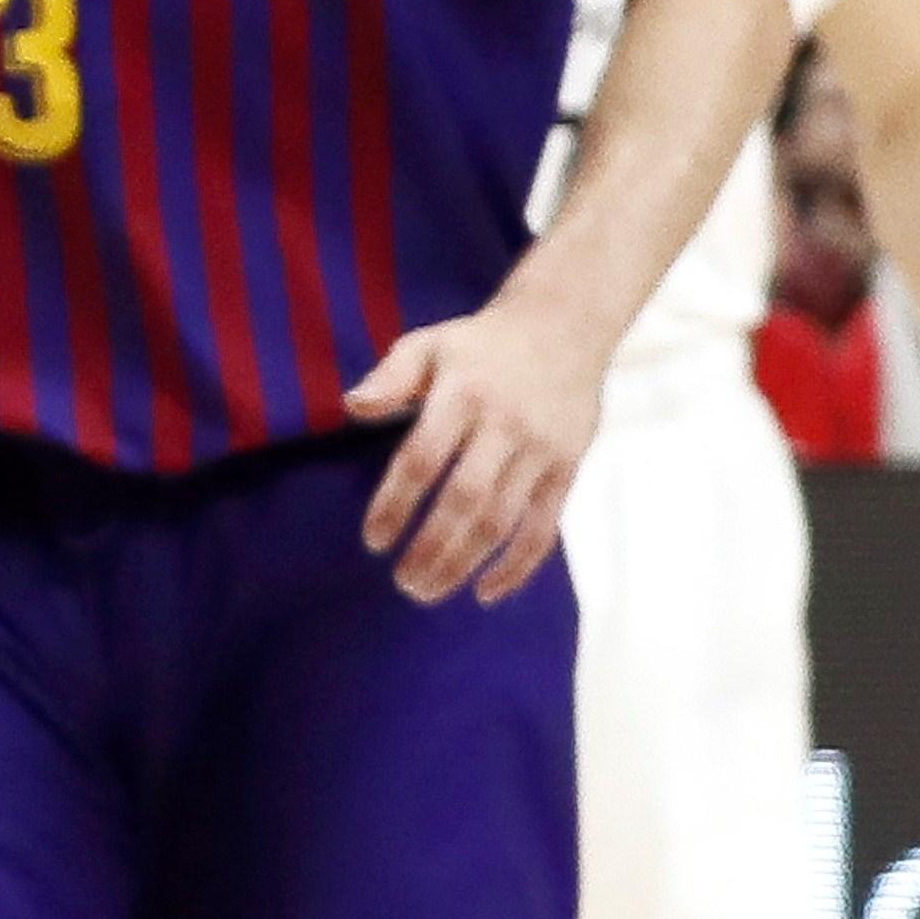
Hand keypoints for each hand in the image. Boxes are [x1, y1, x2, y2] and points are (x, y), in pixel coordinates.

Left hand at [344, 283, 606, 602]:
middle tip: (402, 584)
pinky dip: (519, 566)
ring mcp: (540, 451)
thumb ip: (390, 377)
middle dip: (432, 548)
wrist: (563, 326)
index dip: (396, 504)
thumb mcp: (427, 344)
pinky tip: (487, 592)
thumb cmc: (480, 343)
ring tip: (429, 591)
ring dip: (466, 563)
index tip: (374, 541)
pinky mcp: (568, 468)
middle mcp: (504, 426)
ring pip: (504, 521)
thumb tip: (350, 407)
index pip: (423, 459)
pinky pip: (545, 527)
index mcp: (462, 394)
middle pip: (466, 500)